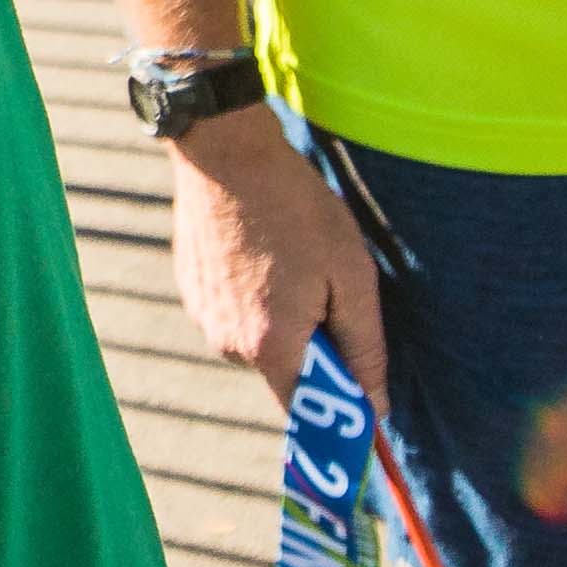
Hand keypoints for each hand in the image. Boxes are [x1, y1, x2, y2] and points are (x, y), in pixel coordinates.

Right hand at [162, 109, 385, 391]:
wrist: (226, 154)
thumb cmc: (298, 210)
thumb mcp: (351, 274)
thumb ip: (364, 348)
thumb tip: (375, 407)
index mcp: (271, 346)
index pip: (307, 413)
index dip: (338, 410)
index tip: (362, 403)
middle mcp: (228, 344)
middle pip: (285, 373)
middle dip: (314, 349)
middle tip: (331, 293)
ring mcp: (204, 318)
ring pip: (258, 342)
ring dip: (283, 320)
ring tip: (294, 262)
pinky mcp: (191, 293)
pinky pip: (234, 315)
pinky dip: (255, 297)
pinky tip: (266, 252)